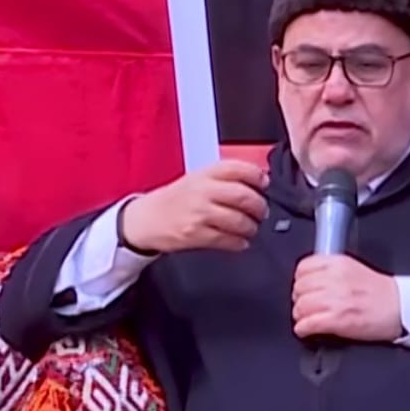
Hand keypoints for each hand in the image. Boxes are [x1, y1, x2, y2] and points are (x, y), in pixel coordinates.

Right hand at [121, 159, 268, 252]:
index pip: (238, 168)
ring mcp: (199, 213)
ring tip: (251, 228)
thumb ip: (223, 178)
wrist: (144, 219)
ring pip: (239, 221)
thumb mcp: (196, 179)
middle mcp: (202, 191)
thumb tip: (258, 180)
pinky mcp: (195, 234)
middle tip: (262, 212)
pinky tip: (240, 241)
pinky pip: (228, 240)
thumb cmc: (173, 200)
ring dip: (251, 227)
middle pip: (244, 196)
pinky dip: (239, 242)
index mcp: (204, 174)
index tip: (265, 183)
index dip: (257, 176)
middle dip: (260, 207)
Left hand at [291, 254, 401, 341]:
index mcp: (339, 264)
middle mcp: (335, 279)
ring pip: (301, 307)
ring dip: (300, 316)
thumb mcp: (354, 269)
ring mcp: (336, 300)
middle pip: (299, 288)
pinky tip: (306, 330)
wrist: (401, 308)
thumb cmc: (382, 293)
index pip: (303, 267)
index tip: (303, 288)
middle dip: (299, 299)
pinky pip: (308, 324)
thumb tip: (310, 279)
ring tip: (306, 319)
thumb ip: (331, 270)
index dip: (300, 280)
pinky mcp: (338, 320)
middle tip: (306, 306)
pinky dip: (303, 329)